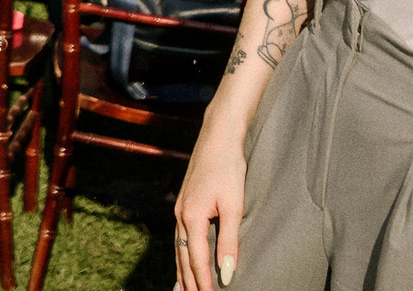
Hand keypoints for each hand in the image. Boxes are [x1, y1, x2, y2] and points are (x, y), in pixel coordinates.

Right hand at [173, 124, 246, 290]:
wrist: (218, 136)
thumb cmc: (229, 169)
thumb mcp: (234, 207)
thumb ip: (229, 242)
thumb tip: (227, 273)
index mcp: (192, 217)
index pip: (197, 261)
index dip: (204, 284)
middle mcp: (180, 215)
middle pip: (182, 257)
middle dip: (188, 282)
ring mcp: (179, 208)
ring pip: (178, 248)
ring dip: (181, 271)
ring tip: (182, 290)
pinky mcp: (184, 203)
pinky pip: (180, 236)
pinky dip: (182, 254)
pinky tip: (184, 258)